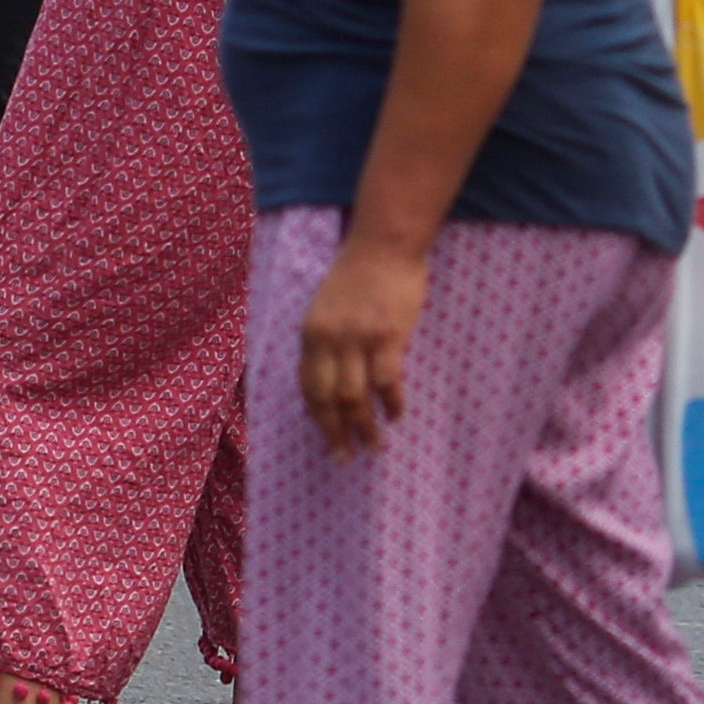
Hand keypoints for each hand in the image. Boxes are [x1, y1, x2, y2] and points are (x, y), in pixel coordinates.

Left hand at [296, 231, 430, 454]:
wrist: (384, 245)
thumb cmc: (358, 275)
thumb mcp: (326, 307)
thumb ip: (326, 341)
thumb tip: (330, 379)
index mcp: (310, 332)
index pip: (307, 386)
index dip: (317, 417)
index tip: (327, 438)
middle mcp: (328, 339)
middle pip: (327, 399)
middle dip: (335, 434)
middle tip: (346, 458)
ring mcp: (357, 338)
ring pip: (356, 397)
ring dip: (365, 428)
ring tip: (375, 448)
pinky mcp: (387, 336)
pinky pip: (386, 381)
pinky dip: (392, 403)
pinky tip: (396, 416)